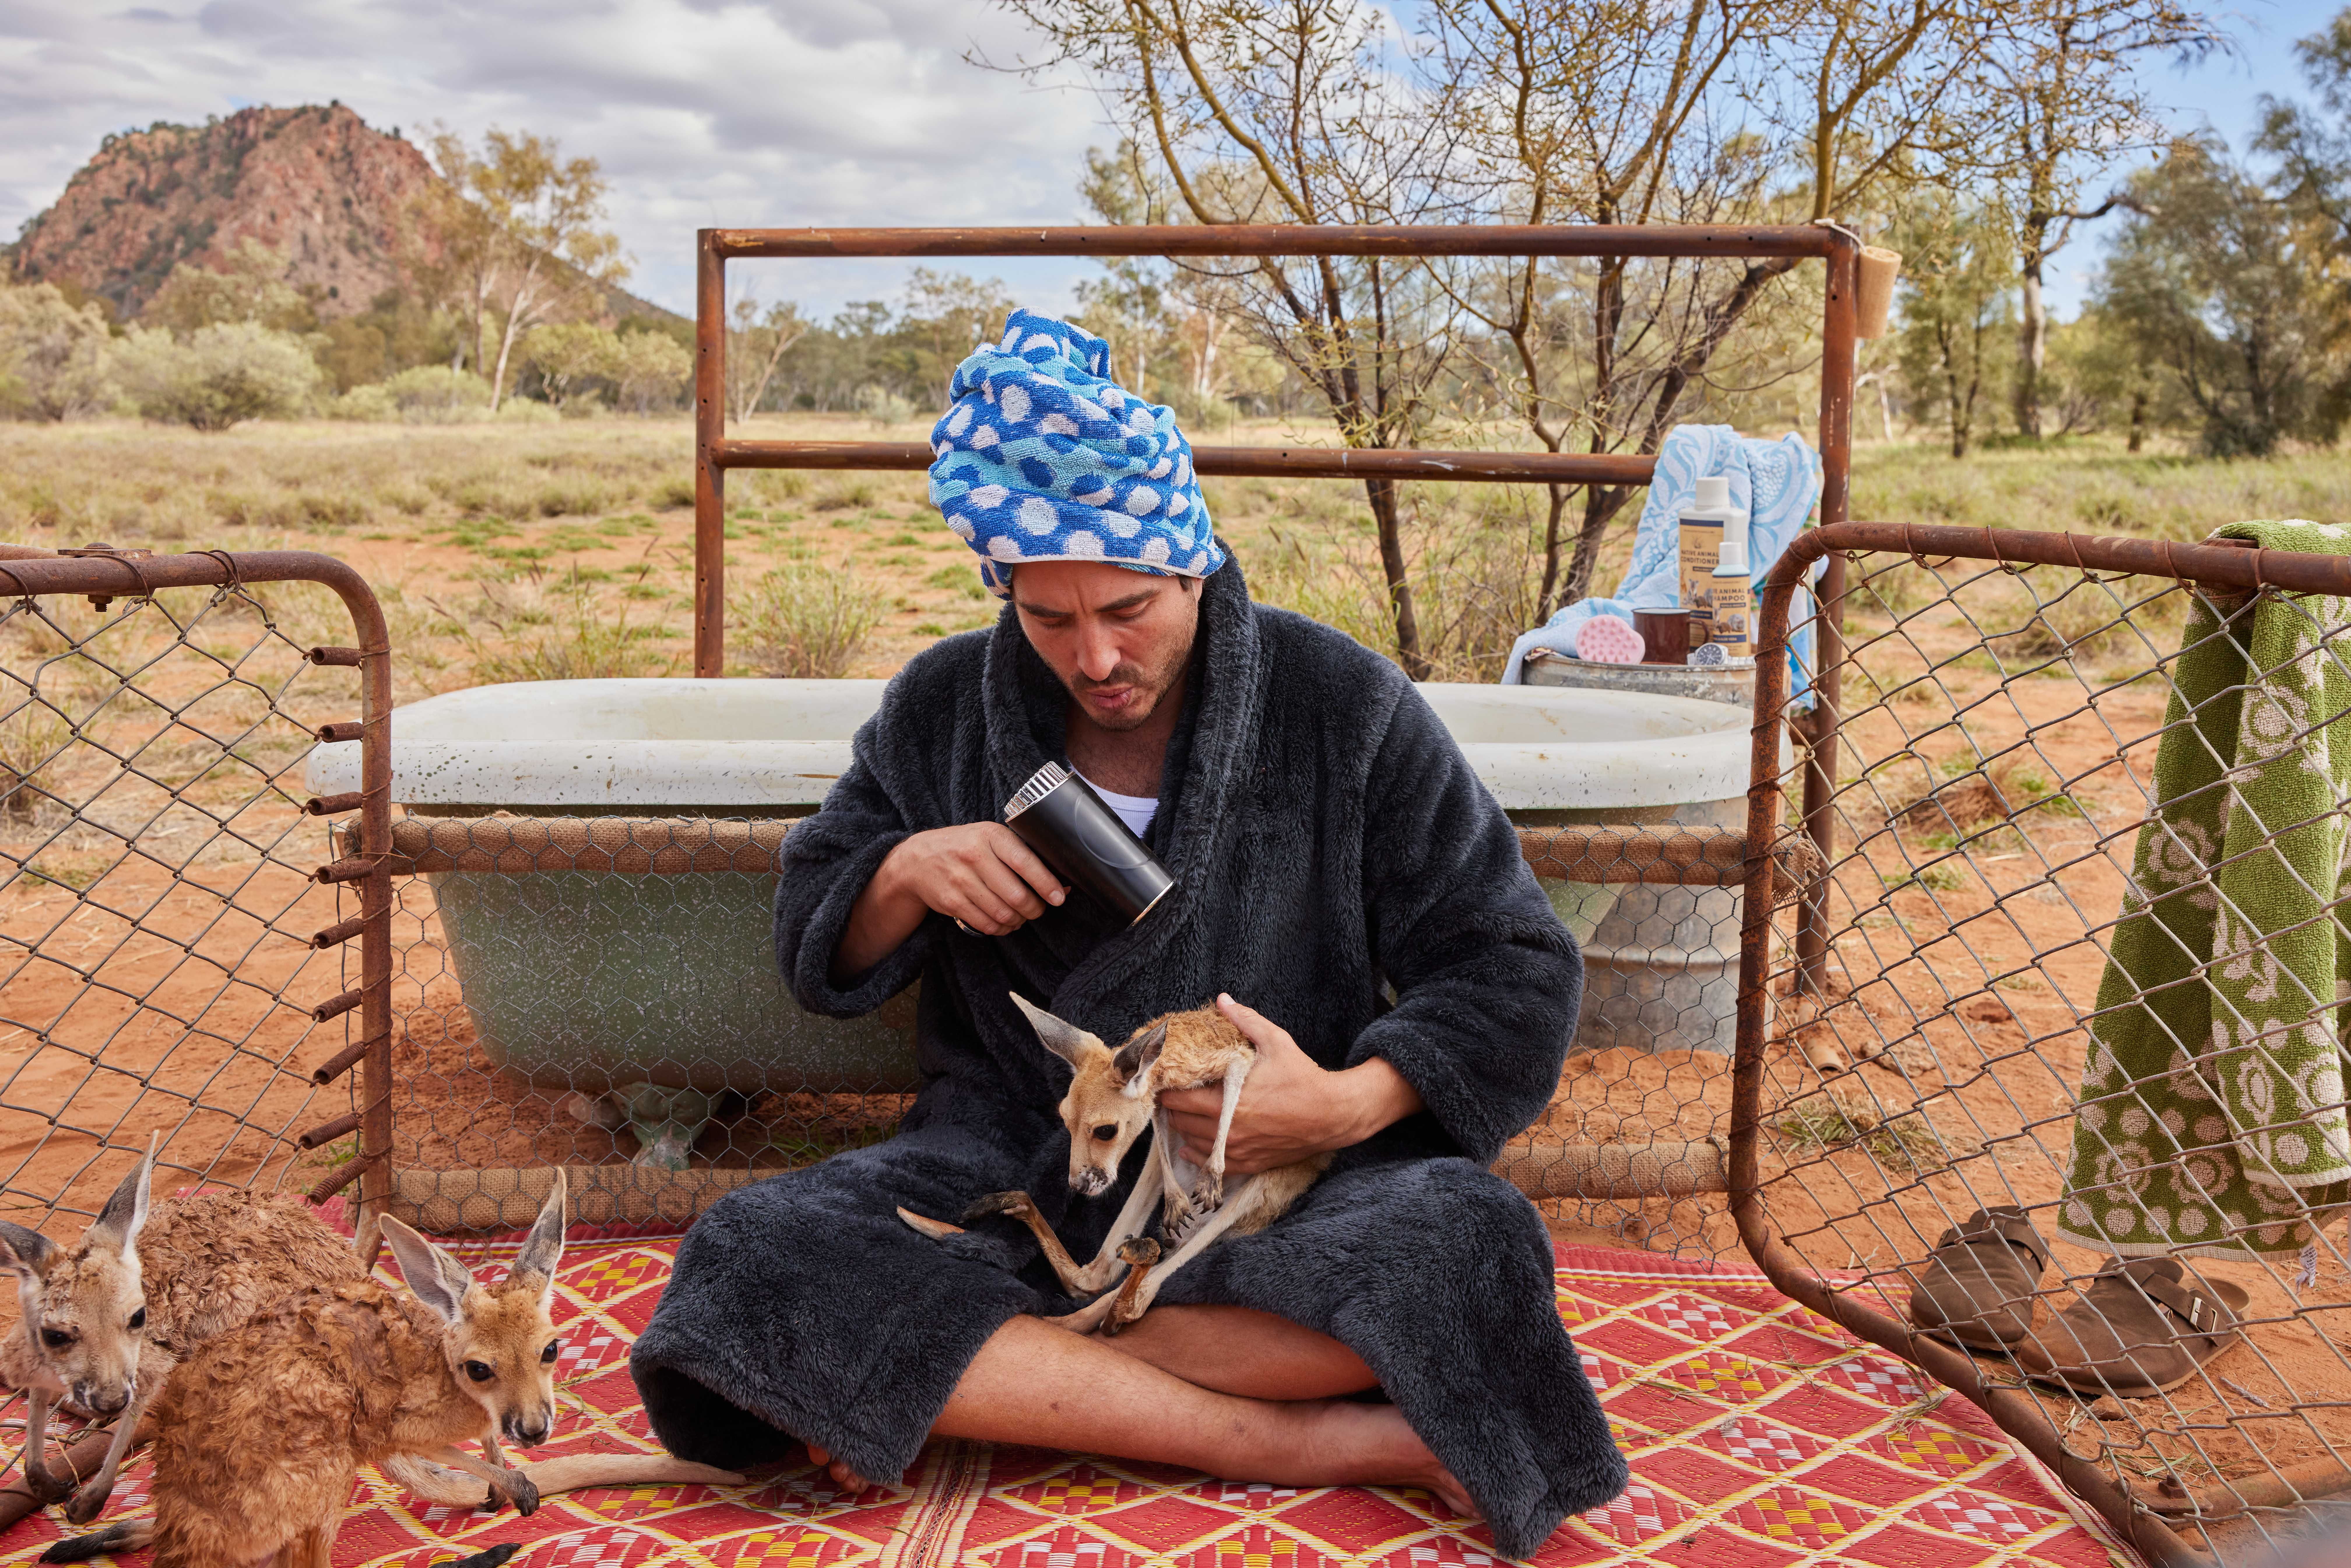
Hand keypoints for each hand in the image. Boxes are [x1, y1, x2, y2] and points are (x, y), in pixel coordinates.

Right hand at [834, 824, 1065, 980]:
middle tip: (1038, 909)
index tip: (1059, 897)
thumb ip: (1022, 855)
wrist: (917, 859)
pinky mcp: (951, 902)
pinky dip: (1000, 929)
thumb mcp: (990, 838)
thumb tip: (1062, 882)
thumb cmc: (965, 847)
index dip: (1046, 883)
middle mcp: (974, 856)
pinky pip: (985, 924)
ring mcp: (960, 880)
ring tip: (1021, 916)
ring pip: (1003, 913)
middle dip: (1035, 909)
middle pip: (1017, 895)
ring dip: (1018, 921)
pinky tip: (1004, 922)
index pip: (1025, 862)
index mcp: (990, 835)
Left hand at [1157, 994, 1423, 1175]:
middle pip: (1180, 1121)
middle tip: (1172, 1094)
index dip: (1167, 1089)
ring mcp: (1237, 1150)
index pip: (1178, 1100)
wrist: (1333, 1115)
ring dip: (1183, 1129)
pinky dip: (1198, 1153)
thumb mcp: (1276, 1042)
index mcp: (1228, 1101)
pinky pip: (1211, 1164)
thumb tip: (1223, 1000)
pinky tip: (1192, 1144)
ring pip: (1192, 1143)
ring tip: (1182, 1113)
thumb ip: (1246, 1021)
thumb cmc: (1303, 1077)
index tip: (1165, 1080)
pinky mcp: (1249, 1162)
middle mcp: (1227, 1130)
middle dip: (1172, 1107)